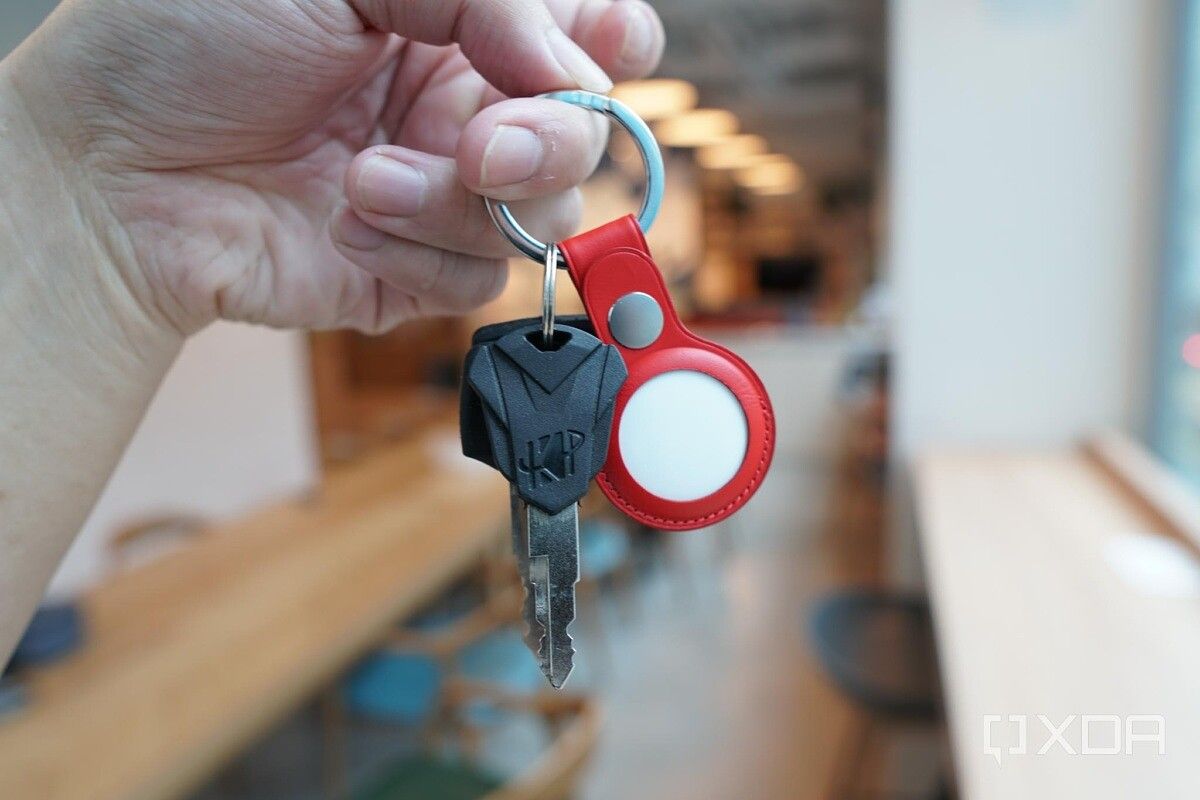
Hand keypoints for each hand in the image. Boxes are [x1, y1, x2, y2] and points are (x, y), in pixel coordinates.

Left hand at [2, 0, 662, 335]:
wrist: (111, 171)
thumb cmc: (192, 39)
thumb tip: (575, 72)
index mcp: (459, 21)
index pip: (589, 33)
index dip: (610, 45)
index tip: (593, 50)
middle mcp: (464, 104)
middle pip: (586, 135)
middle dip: (549, 142)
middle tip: (480, 144)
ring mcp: (447, 192)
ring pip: (546, 217)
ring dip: (458, 203)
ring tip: (362, 178)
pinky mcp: (420, 269)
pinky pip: (482, 279)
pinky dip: (416, 254)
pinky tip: (345, 220)